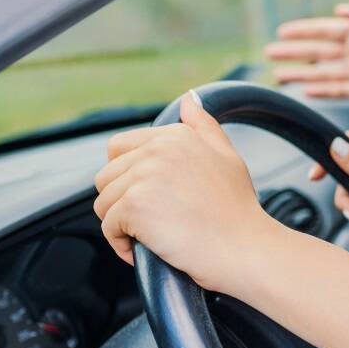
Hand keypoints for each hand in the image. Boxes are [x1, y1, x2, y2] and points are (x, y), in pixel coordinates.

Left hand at [93, 90, 278, 293]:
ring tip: (153, 235)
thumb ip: (203, 125)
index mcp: (176, 135)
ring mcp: (144, 176)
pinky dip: (122, 244)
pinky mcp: (134, 205)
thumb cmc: (237, 209)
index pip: (119, 148)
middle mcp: (158, 149)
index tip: (153, 197)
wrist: (245, 246)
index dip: (128, 177)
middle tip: (155, 220)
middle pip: (106, 176)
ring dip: (122, 224)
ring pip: (103, 203)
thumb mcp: (227, 156)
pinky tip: (149, 249)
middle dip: (122, 202)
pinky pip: (108, 227)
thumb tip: (188, 98)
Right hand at [265, 0, 348, 101]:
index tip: (280, 32)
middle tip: (268, 55)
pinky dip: (323, 92)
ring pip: (323, 73)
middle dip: (293, 54)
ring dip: (301, 75)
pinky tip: (306, 92)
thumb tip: (339, 9)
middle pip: (317, 52)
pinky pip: (340, 91)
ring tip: (278, 77)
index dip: (302, 31)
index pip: (323, 30)